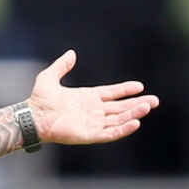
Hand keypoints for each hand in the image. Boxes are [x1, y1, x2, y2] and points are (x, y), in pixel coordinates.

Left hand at [27, 50, 158, 144]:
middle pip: (120, 108)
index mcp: (88, 98)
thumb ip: (61, 66)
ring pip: (119, 119)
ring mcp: (92, 124)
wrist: (33, 116)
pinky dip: (123, 129)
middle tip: (155, 101)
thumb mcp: (49, 77)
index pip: (112, 94)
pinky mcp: (90, 135)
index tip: (140, 86)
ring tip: (148, 107)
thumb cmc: (39, 99)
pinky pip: (110, 133)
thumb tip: (71, 53)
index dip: (126, 90)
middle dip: (137, 104)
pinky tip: (136, 123)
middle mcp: (93, 111)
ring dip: (134, 114)